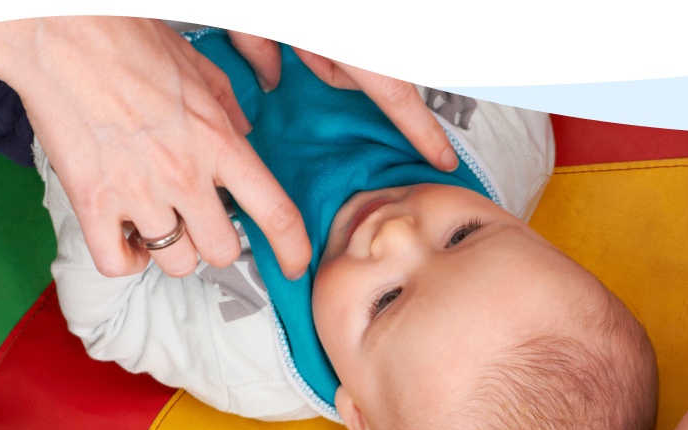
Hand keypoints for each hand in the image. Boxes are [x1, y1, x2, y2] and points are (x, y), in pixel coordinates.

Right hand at [0, 18, 309, 278]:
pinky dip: (125, 259)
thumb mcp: (196, 66)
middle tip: (198, 223)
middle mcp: (183, 174)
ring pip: (175, 261)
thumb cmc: (124, 36)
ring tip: (156, 223)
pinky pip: (118, 263)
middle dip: (214, 242)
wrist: (57, 30)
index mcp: (218, 141)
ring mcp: (137, 192)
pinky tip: (125, 238)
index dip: (292, 249)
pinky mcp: (91, 202)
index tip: (294, 264)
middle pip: (221, 251)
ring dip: (170, 249)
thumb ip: (226, 108)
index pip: (275, 213)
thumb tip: (243, 134)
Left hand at [226, 33, 458, 173]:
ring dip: (333, 49)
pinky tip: (314, 41)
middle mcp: (362, 47)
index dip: (423, 131)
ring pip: (366, 58)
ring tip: (303, 33)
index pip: (396, 94)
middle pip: (376, 70)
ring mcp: (358, 50)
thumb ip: (257, 44)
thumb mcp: (245, 13)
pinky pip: (354, 58)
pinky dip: (332, 51)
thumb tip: (269, 75)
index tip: (443, 157)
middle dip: (335, 65)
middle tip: (301, 45)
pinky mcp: (344, 53)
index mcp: (348, 46)